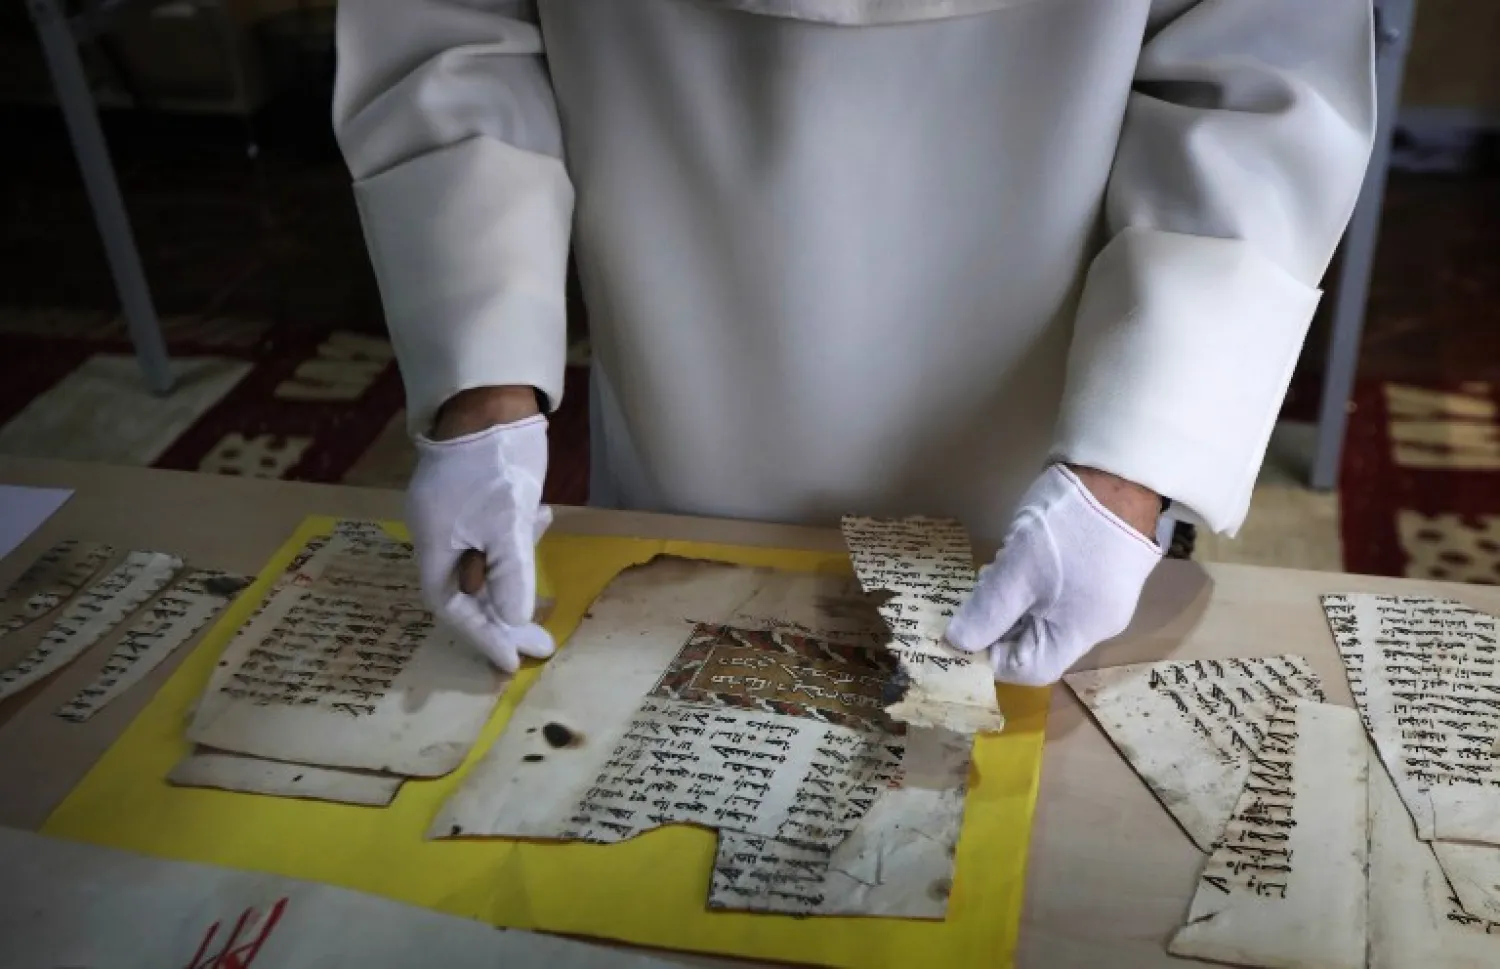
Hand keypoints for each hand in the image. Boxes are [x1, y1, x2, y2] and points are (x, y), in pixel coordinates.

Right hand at [407, 389, 553, 672]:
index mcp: (432, 541)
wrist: (491, 394)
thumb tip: (511, 623)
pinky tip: (542, 519)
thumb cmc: (496, 461)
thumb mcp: (507, 522)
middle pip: (466, 588)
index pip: (449, 605)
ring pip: (481, 560)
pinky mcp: (473, 492)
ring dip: (512, 577)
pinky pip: (490, 530)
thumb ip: (509, 575)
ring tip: (544, 591)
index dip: (479, 635)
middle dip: (501, 617)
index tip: (511, 660)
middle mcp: (436, 530)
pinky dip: (515, 539)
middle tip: (539, 643)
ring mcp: (453, 510)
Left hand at [944, 464, 1162, 685]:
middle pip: (1036, 643)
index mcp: (1080, 633)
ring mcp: (1100, 595)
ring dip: (1012, 599)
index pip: (1030, 669)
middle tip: (978, 590)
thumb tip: (956, 645)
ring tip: (997, 568)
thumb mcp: (1018, 571)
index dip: (992, 655)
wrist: (1121, 472)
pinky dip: (1031, 582)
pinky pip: (1057, 591)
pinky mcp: (1098, 569)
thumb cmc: (1068, 529)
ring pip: (1044, 614)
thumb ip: (987, 612)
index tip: (965, 626)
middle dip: (999, 623)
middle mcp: (1094, 623)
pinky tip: (1019, 556)